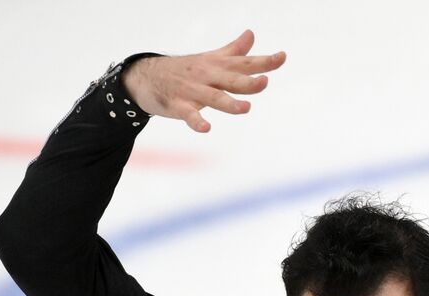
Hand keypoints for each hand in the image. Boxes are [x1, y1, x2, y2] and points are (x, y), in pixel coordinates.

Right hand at [122, 29, 285, 132]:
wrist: (146, 76)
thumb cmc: (187, 70)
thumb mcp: (211, 59)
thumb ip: (234, 51)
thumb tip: (251, 34)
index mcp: (217, 66)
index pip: (244, 63)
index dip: (264, 61)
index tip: (282, 57)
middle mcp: (207, 77)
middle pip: (231, 80)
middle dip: (248, 82)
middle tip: (264, 81)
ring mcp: (192, 91)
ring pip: (213, 97)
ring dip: (229, 103)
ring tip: (245, 107)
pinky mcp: (178, 105)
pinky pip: (189, 115)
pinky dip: (197, 121)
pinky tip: (206, 127)